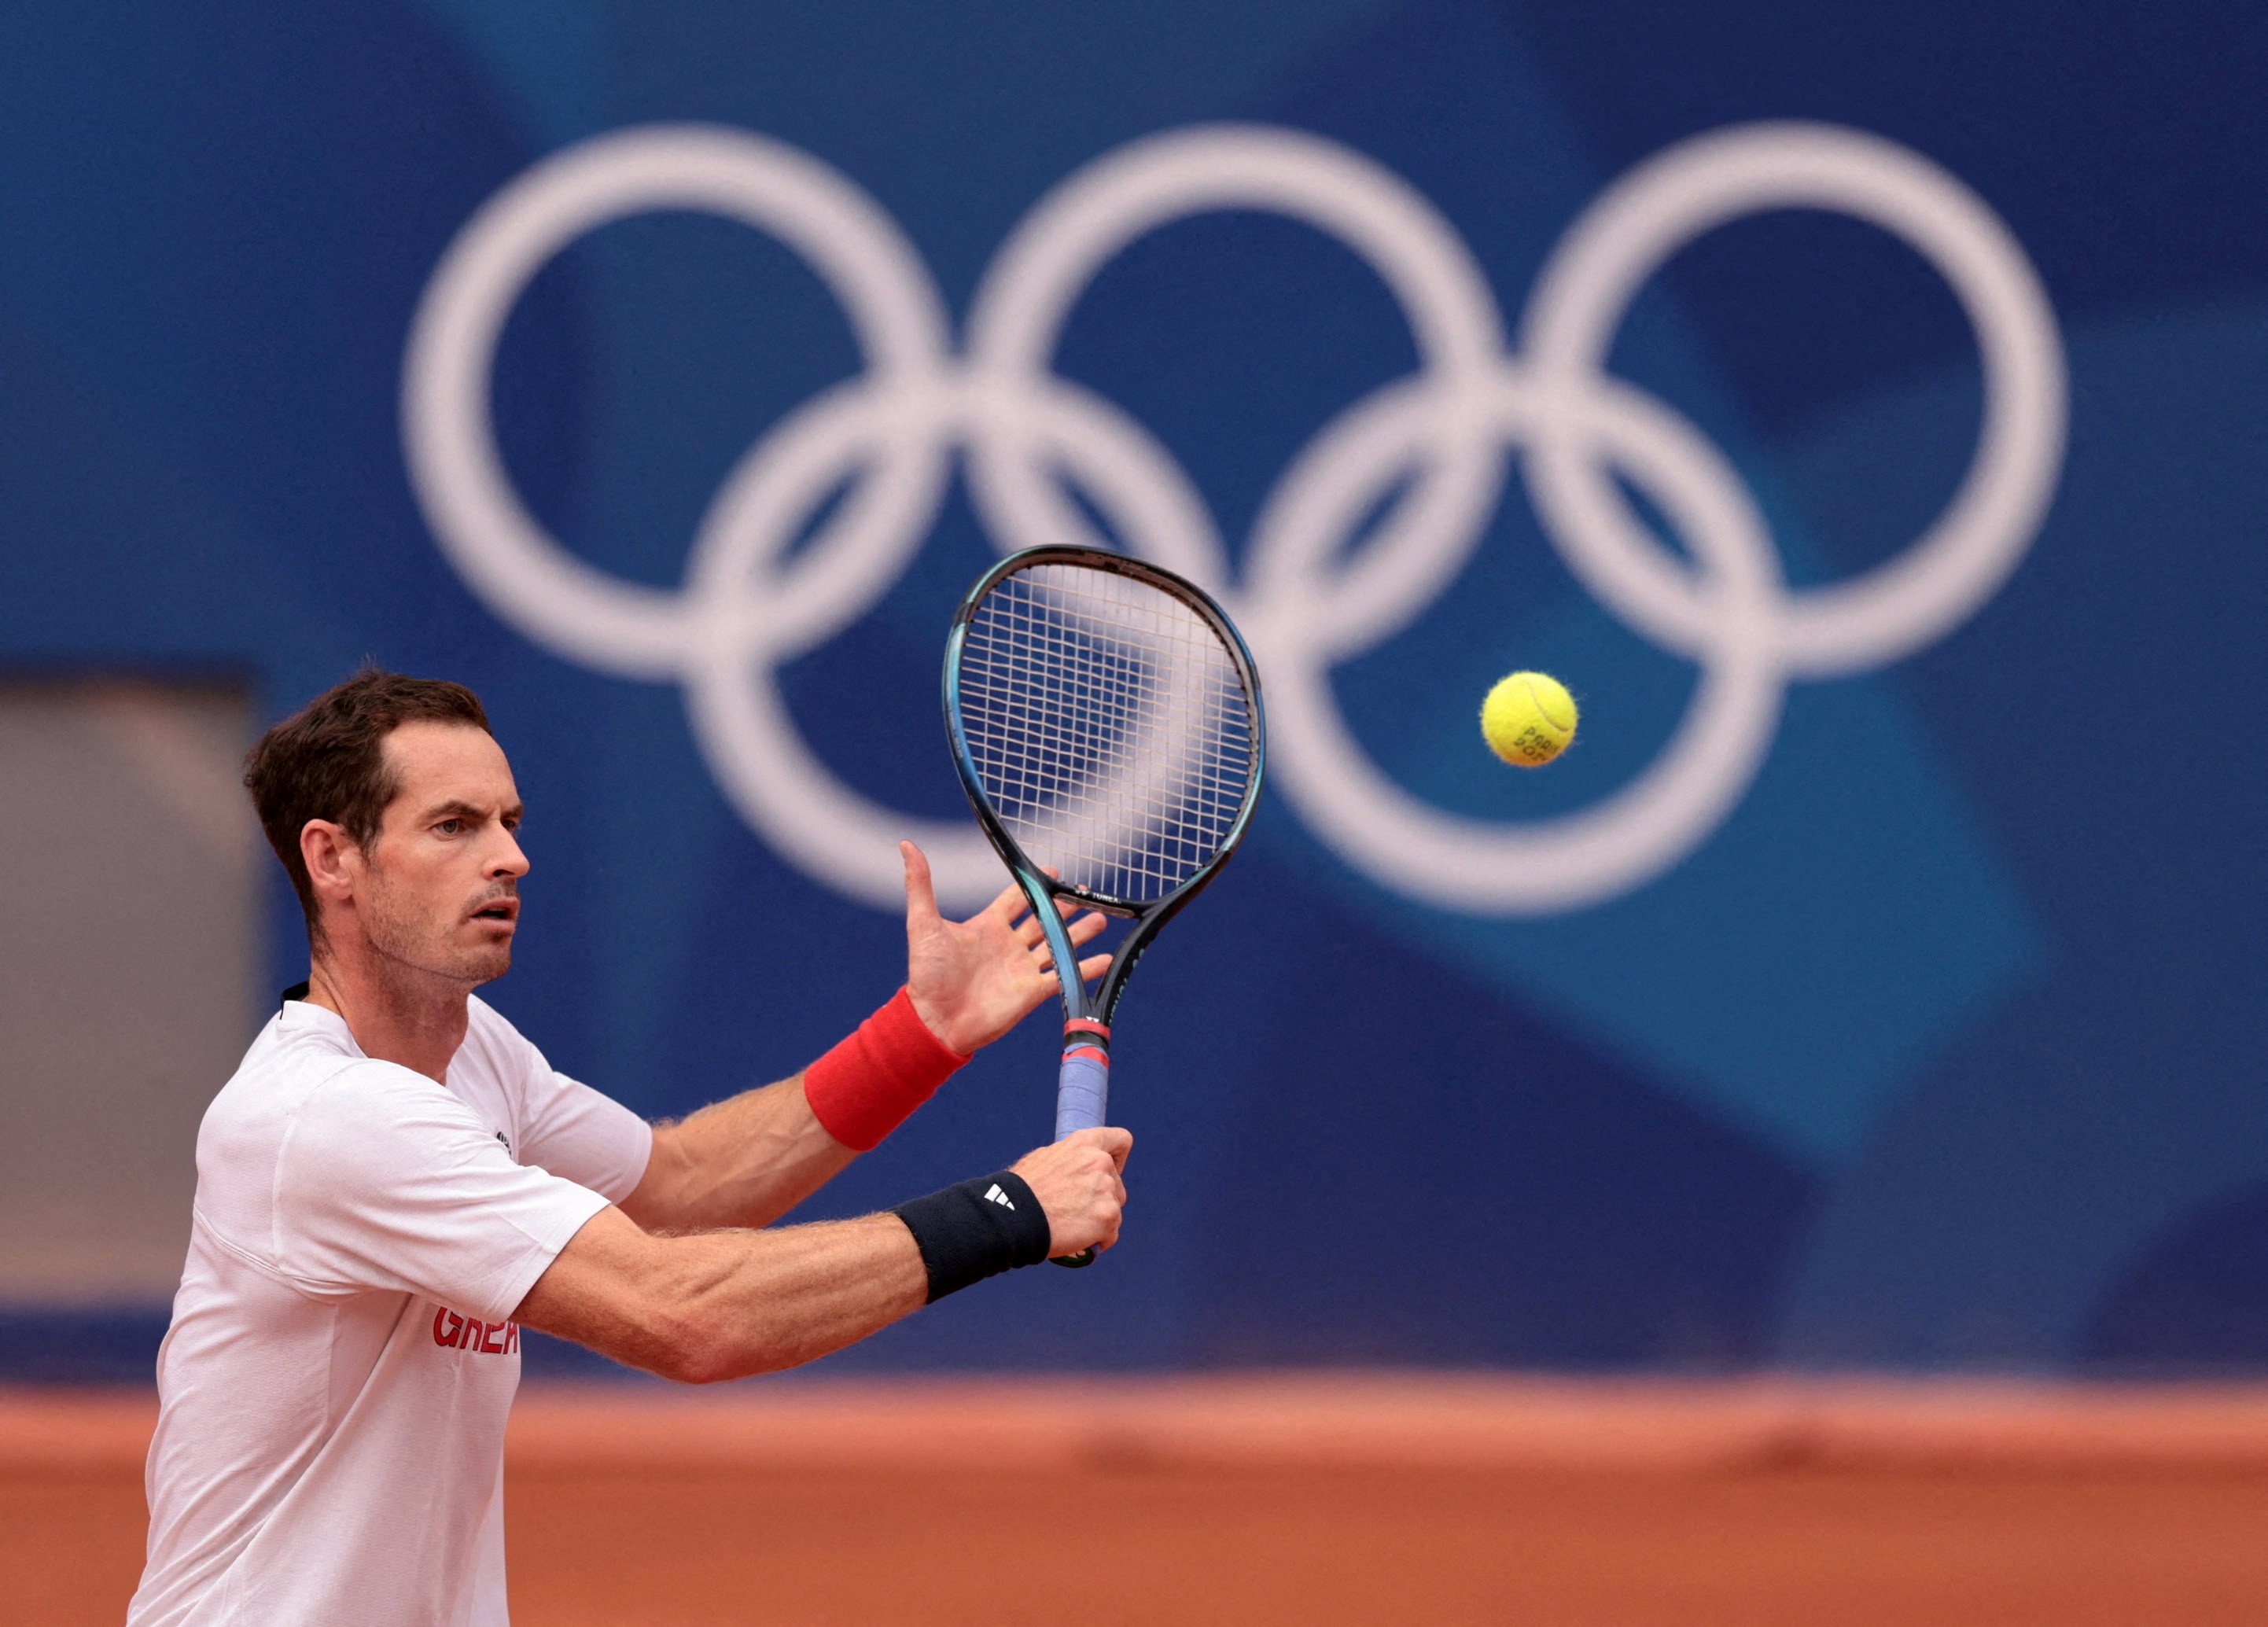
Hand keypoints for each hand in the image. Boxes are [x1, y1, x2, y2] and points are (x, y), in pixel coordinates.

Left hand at [900, 841, 1108, 1054]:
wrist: (934, 1019)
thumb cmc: (926, 973)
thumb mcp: (923, 923)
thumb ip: (920, 884)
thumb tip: (907, 845)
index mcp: (987, 926)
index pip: (1016, 899)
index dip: (1032, 884)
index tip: (1052, 870)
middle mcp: (1008, 945)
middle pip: (1043, 918)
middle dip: (1064, 905)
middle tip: (1086, 892)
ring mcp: (1022, 969)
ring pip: (1058, 944)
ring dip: (1080, 932)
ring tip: (1103, 917)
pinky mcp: (1031, 992)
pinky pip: (1064, 977)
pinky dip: (1086, 968)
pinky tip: (1107, 958)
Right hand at [1011, 1127, 1131, 1257]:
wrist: (1013, 1217)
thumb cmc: (1021, 1191)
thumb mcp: (1043, 1158)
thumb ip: (1069, 1159)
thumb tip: (1076, 1165)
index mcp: (1085, 1143)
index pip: (1121, 1140)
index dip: (1118, 1158)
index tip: (1110, 1171)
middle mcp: (1100, 1162)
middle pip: (1118, 1184)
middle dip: (1103, 1199)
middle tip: (1078, 1211)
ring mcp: (1106, 1189)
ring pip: (1114, 1210)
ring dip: (1099, 1221)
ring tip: (1073, 1227)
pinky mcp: (1108, 1216)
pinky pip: (1111, 1233)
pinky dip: (1099, 1240)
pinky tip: (1079, 1241)